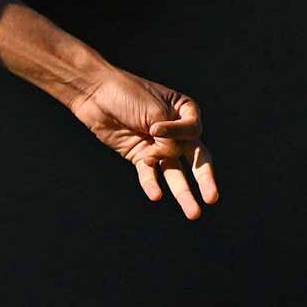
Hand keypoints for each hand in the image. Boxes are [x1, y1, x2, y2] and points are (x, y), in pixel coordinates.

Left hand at [68, 70, 218, 219]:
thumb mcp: (154, 112)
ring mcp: (158, 145)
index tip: (154, 127)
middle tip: (212, 198)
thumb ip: (168, 139)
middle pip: (195, 158)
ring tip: (193, 213)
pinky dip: (151, 184)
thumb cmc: (126, 94)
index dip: (176, 133)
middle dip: (204, 179)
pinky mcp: (140, 156)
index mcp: (185, 111)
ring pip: (175, 173)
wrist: (94, 93)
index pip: (193, 130)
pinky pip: (149, 174)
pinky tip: (156, 195)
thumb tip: (168, 161)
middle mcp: (176, 131)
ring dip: (182, 193)